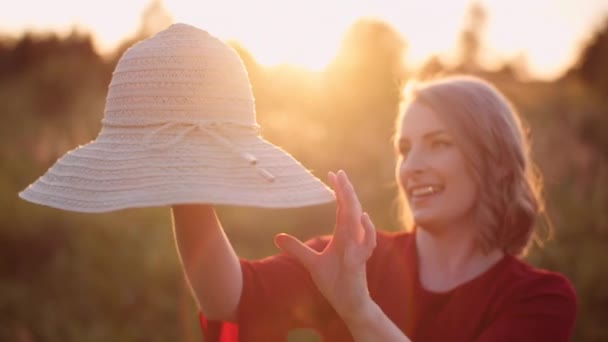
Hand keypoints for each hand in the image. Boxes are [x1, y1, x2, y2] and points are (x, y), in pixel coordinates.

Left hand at [274, 170, 376, 321]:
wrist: (349, 304)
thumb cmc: (335, 282)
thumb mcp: (312, 263)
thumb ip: (297, 249)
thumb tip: (277, 237)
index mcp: (343, 235)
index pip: (343, 208)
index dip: (339, 191)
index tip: (333, 174)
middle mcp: (353, 238)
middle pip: (351, 209)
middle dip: (346, 191)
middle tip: (339, 173)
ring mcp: (358, 248)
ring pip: (359, 221)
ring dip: (354, 205)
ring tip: (346, 189)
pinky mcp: (360, 262)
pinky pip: (367, 243)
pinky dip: (367, 230)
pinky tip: (363, 217)